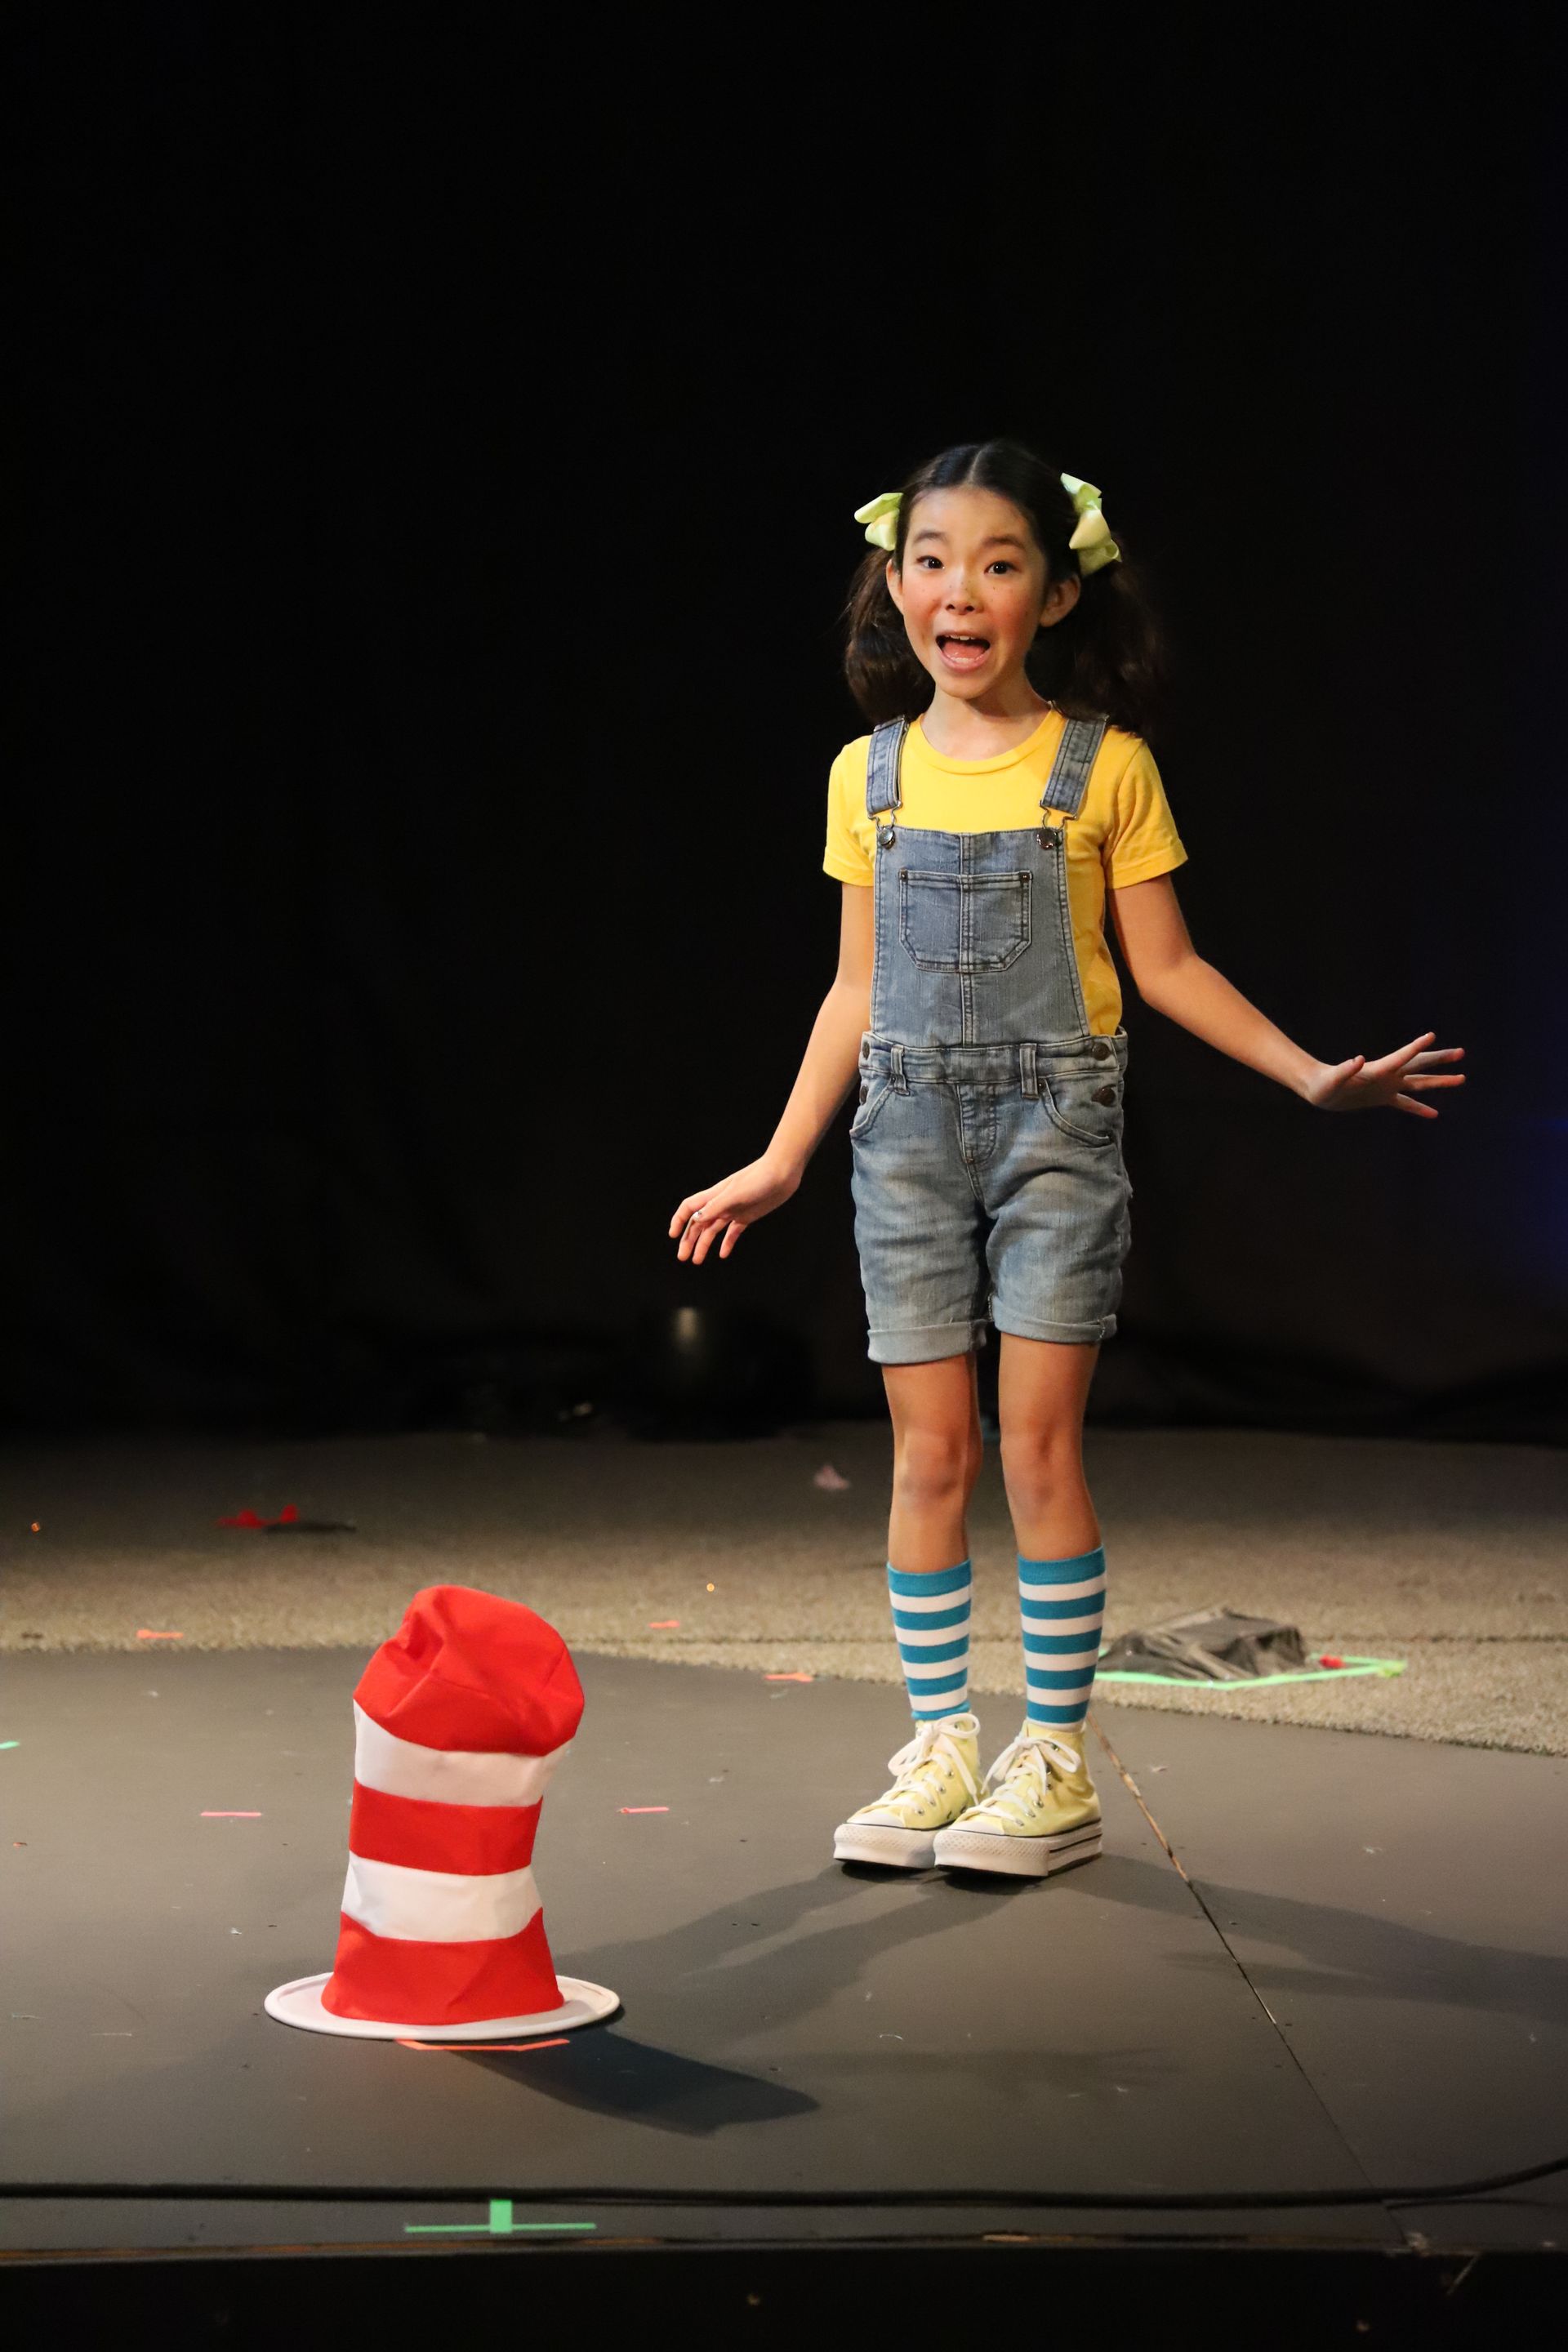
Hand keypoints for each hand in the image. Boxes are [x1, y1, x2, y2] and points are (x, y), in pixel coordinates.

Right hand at [668, 1155, 802, 1262]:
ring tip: (697, 1261)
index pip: (690, 1209)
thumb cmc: (758, 1179)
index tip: (673, 1236)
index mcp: (714, 1196)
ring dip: (704, 1245)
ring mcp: (733, 1211)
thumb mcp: (735, 1194)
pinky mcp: (747, 1217)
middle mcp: (721, 1204)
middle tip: (683, 1258)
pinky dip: (726, 1243)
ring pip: (713, 1230)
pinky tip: (722, 1255)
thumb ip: (715, 1207)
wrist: (782, 1174)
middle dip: (689, 1240)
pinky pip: (733, 1233)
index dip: (679, 1221)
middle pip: (699, 1224)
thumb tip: (696, 1220)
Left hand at [1304, 1033, 1464, 1118]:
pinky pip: (1406, 1104)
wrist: (1318, 1090)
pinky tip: (1434, 1114)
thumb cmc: (1323, 1083)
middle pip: (1419, 1065)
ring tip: (1461, 1078)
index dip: (1415, 1047)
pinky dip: (1419, 1108)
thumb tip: (1358, 1059)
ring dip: (1439, 1081)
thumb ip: (1345, 1070)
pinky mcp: (1383, 1098)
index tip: (1431, 1035)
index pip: (1401, 1057)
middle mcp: (1387, 1075)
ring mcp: (1387, 1086)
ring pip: (1419, 1083)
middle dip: (1439, 1059)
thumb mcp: (1333, 1079)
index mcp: (1377, 1070)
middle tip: (1460, 1053)